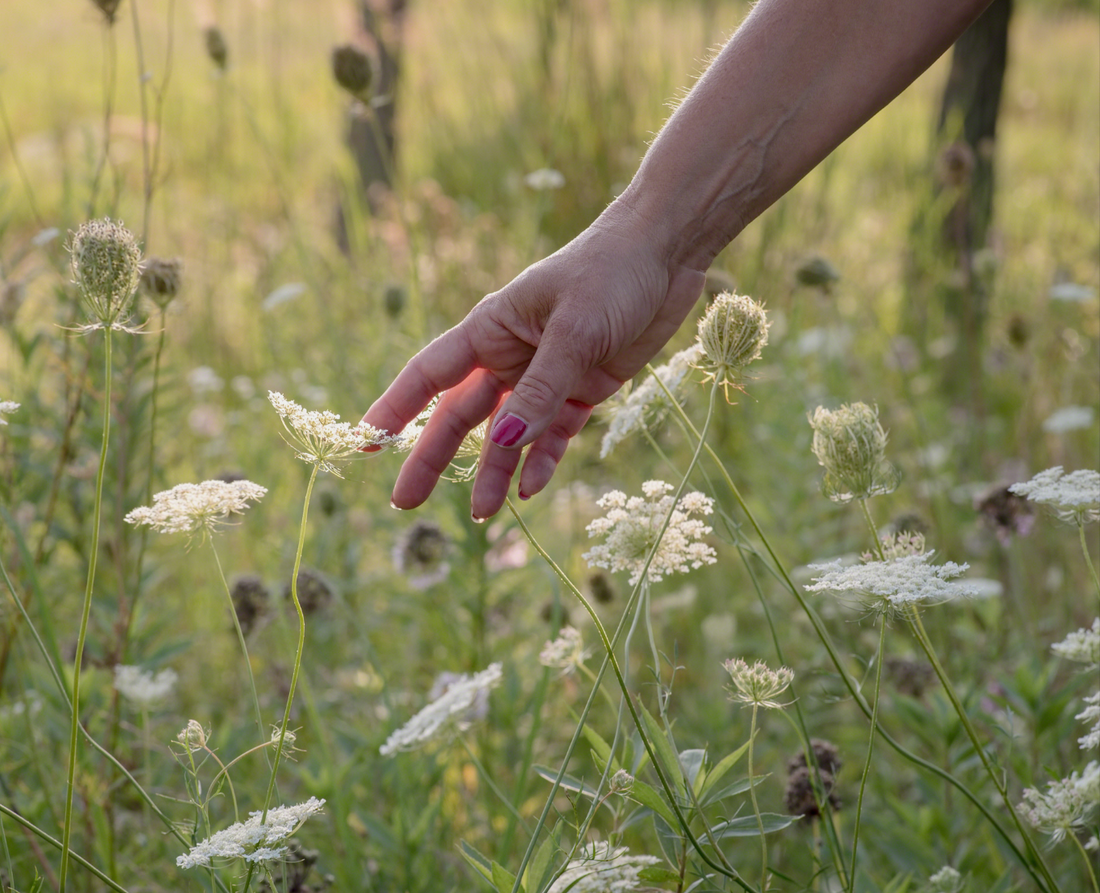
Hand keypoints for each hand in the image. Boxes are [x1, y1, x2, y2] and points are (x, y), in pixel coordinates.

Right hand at [360, 199, 706, 518]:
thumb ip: (541, 389)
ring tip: (482, 515)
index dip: (396, 408)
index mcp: (491, 328)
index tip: (367, 441)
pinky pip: (555, 434)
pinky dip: (543, 461)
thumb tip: (503, 445)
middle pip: (463, 415)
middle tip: (406, 502)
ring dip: (495, 472)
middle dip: (435, 457)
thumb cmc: (610, 271)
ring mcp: (547, 376)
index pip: (430, 374)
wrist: (667, 254)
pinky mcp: (584, 390)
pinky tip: (530, 490)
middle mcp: (511, 356)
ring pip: (510, 434)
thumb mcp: (575, 330)